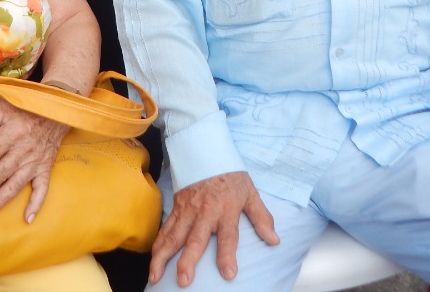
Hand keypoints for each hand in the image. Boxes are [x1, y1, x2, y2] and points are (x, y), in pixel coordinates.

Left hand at [0, 98, 67, 223]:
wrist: (57, 109)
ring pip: (17, 184)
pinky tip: (27, 218)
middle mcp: (24, 149)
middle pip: (0, 172)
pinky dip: (36, 204)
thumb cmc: (27, 106)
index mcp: (12, 132)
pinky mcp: (45, 167)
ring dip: (1, 199)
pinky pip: (42, 188)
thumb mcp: (3, 101)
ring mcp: (36, 160)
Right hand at [149, 171, 277, 286]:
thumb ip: (262, 218)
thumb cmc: (230, 176)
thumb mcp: (250, 193)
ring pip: (173, 236)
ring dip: (164, 257)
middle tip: (184, 280)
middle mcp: (204, 212)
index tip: (228, 274)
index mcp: (225, 210)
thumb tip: (274, 240)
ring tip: (156, 276)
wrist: (206, 151)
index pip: (228, 236)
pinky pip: (165, 228)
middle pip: (195, 239)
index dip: (227, 255)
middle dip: (187, 261)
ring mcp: (187, 210)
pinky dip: (158, 244)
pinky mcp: (176, 207)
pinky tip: (154, 259)